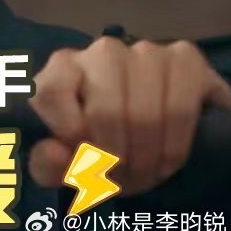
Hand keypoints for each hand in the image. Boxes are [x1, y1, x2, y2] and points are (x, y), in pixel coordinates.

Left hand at [28, 37, 230, 194]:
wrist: (149, 140)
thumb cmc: (97, 147)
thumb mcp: (62, 166)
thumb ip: (45, 163)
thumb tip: (55, 152)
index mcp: (61, 67)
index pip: (51, 93)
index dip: (68, 136)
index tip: (82, 160)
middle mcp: (101, 51)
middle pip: (105, 111)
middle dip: (116, 160)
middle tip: (122, 179)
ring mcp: (145, 51)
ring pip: (145, 113)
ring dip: (146, 157)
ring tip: (145, 173)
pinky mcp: (185, 59)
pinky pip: (181, 106)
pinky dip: (175, 144)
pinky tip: (168, 156)